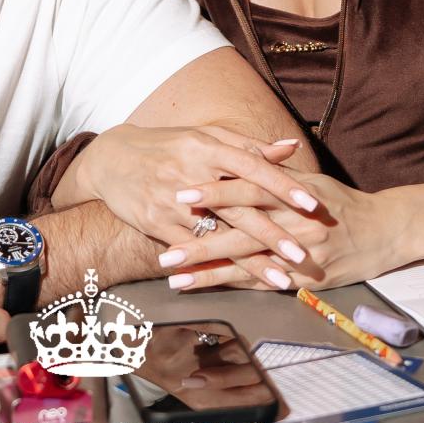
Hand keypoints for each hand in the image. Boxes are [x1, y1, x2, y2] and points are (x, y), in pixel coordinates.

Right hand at [68, 124, 320, 265]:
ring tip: (280, 280)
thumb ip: (248, 146)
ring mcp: (172, 203)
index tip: (312, 203)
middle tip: (303, 254)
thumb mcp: (205, 137)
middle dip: (273, 234)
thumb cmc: (167, 146)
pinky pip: (191, 251)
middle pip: (239, 208)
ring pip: (218, 237)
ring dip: (251, 262)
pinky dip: (215, 269)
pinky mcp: (157, 224)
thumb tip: (290, 148)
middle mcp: (191, 175)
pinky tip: (239, 284)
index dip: (283, 186)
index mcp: (206, 148)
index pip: (252, 167)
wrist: (111, 160)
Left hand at [161, 172, 408, 292]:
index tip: (180, 194)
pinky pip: (263, 284)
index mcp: (293, 194)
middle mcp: (295, 224)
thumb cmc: (342, 204)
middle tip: (165, 249)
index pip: (247, 190)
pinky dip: (233, 286)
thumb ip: (274, 173)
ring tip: (174, 276)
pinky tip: (206, 289)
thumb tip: (238, 157)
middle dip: (200, 242)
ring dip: (209, 271)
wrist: (387, 232)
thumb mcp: (310, 182)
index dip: (213, 192)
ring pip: (247, 264)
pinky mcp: (306, 280)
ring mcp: (300, 256)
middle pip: (240, 232)